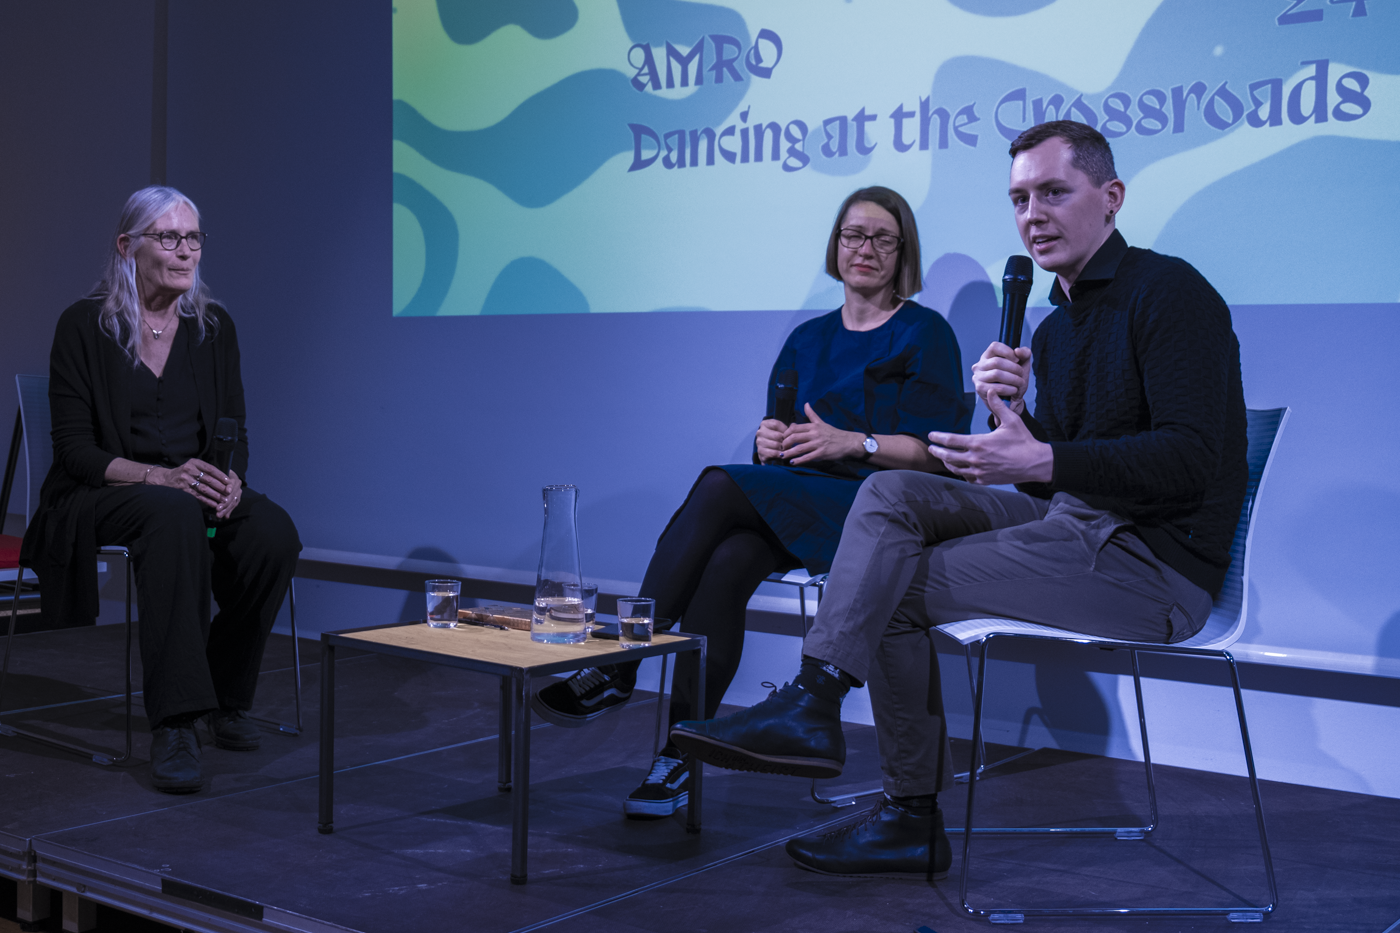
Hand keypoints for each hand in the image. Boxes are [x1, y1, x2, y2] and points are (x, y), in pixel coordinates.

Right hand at [153, 458, 230, 510]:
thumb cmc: (184, 473)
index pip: (210, 468)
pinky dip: (207, 501)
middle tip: (229, 492)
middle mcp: (189, 470)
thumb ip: (205, 470)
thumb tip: (224, 479)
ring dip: (215, 495)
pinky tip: (214, 504)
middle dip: (220, 487)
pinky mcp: (183, 490)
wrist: (165, 479)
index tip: (229, 481)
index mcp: (194, 462)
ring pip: (204, 489)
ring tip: (224, 500)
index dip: (220, 475)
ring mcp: (185, 480)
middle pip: (208, 479)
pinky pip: (198, 496)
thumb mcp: (193, 466)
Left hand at [215, 470, 242, 519]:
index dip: (225, 495)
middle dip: (224, 504)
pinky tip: (226, 516)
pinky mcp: (238, 497)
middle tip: (217, 509)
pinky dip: (229, 511)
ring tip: (219, 515)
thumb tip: (213, 487)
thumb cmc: (219, 474)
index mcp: (233, 478)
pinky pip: (234, 505)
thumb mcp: (218, 476)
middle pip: (232, 496)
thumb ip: (216, 481)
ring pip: (233, 502)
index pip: (230, 487)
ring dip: (226, 509)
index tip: (221, 496)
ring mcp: (239, 491)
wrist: (229, 474)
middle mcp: (238, 485)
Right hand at [756, 418, 788, 463]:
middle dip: (784, 441)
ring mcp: (759, 442)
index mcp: (764, 424)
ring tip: (785, 449)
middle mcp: (760, 432)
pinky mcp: (760, 451)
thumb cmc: (776, 438)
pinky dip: (779, 454)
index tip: (788, 434)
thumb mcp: (780, 430)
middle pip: (777, 435)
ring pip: (776, 445)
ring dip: (782, 448)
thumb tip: (793, 428)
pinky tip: (781, 454)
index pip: (776, 424)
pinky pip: (773, 453)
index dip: (784, 430)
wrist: (768, 450)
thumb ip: (786, 428)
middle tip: (787, 444)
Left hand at [783, 404, 861, 465]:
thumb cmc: (833, 433)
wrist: (848, 442)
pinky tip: (793, 463)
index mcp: (813, 426)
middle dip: (784, 443)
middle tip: (780, 448)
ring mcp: (818, 444)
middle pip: (794, 437)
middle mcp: (814, 434)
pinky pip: (808, 457)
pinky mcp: (822, 453)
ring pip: (799, 448)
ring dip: (789, 453)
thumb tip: (805, 404)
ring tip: (782, 456)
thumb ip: (812, 414)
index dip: (785, 433)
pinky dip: (799, 460)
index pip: (794, 428)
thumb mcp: (821, 422)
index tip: (782, 438)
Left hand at [927, 393, 1052, 484]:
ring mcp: (980, 472)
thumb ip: (998, 406)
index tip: (931, 435)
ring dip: (947, 463)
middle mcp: (976, 459)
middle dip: (937, 451)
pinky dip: (961, 473)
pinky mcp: (985, 480)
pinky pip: (967, 478)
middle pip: (948, 456)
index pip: (951, 440)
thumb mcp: (1011, 420)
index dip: (938, 437)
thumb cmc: (1023, 441)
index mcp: (979, 443)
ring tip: (942, 457)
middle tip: (931, 448)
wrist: (1035, 463)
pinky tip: (959, 468)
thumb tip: (990, 390)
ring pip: (956, 469)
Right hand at [971, 341, 1031, 417]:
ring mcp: (978, 377)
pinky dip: (1008, 389)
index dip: (1007, 352)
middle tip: (1020, 375)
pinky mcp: (979, 389)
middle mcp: (980, 365)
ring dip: (1012, 379)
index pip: (994, 347)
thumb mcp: (1023, 365)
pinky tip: (1013, 390)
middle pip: (996, 362)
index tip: (1017, 360)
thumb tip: (1018, 351)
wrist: (1012, 399)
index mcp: (988, 356)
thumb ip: (1025, 354)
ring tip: (1019, 383)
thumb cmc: (1014, 380)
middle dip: (1013, 368)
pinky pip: (995, 387)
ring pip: (996, 374)